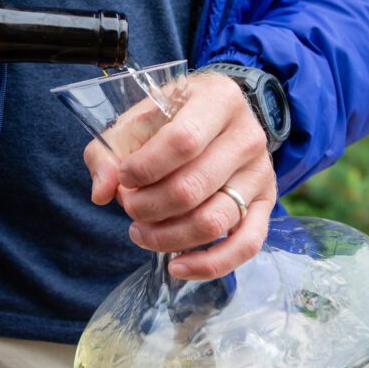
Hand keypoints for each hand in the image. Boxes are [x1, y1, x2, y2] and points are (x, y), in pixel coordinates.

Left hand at [84, 72, 277, 279]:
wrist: (218, 119)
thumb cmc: (171, 119)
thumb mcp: (135, 121)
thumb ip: (109, 152)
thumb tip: (102, 193)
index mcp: (218, 100)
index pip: (183, 141)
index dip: (146, 168)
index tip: (124, 178)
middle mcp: (247, 136)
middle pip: (194, 188)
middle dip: (148, 207)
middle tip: (128, 207)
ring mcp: (261, 172)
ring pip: (214, 221)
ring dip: (168, 237)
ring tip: (141, 232)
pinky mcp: (266, 204)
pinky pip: (246, 245)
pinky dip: (209, 264)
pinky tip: (177, 267)